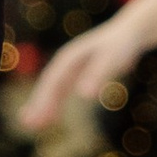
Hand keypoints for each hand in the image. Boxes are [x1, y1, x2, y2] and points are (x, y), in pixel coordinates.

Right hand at [18, 14, 141, 133]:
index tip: (36, 116)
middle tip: (26, 124)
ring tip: (30, 125)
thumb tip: (84, 96)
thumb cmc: (122, 45)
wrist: (130, 31)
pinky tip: (51, 117)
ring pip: (52, 89)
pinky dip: (54, 104)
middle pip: (48, 86)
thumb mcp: (112, 59)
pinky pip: (61, 91)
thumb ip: (98, 75)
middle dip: (37, 104)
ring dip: (41, 105)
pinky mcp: (78, 73)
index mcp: (69, 58)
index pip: (52, 82)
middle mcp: (66, 62)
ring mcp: (70, 68)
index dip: (43, 100)